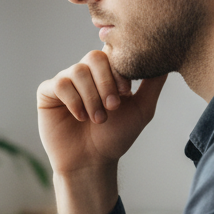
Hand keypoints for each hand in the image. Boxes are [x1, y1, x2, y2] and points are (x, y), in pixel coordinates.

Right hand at [37, 50, 166, 176]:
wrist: (91, 162)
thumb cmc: (115, 137)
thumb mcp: (142, 109)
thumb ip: (153, 83)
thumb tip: (165, 57)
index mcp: (106, 73)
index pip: (112, 52)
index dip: (119, 68)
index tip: (127, 92)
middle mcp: (85, 73)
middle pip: (94, 57)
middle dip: (106, 82)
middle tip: (113, 106)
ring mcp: (66, 81)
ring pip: (77, 71)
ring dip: (91, 97)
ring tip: (98, 118)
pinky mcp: (47, 92)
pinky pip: (60, 84)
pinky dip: (74, 101)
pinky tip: (80, 117)